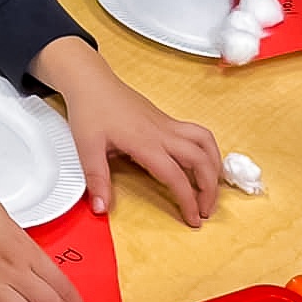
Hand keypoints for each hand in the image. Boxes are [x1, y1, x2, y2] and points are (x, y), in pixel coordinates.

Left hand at [30, 38, 220, 226]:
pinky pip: (197, 134)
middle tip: (205, 210)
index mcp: (145, 142)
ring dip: (215, 166)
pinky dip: (207, 151)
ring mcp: (167, 124)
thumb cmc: (90, 110)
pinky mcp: (166, 119)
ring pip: (205, 142)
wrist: (91, 81)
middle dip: (210, 189)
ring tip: (212, 187)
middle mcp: (162, 132)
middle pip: (201, 160)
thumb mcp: (87, 147)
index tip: (193, 219)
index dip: (188, 201)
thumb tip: (101, 208)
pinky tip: (201, 163)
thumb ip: (96, 179)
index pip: (176, 176)